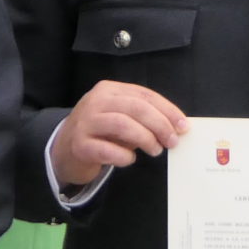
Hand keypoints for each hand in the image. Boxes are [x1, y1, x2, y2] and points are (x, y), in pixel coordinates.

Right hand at [50, 81, 188, 187]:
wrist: (65, 149)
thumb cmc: (101, 132)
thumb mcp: (121, 116)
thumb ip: (144, 116)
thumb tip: (176, 126)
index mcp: (108, 89)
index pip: (144, 95)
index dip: (168, 110)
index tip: (183, 126)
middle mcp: (95, 102)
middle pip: (136, 107)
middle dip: (160, 125)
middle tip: (172, 141)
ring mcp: (85, 122)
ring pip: (122, 125)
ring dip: (146, 139)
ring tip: (155, 150)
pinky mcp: (80, 145)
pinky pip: (108, 150)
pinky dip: (125, 156)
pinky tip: (129, 159)